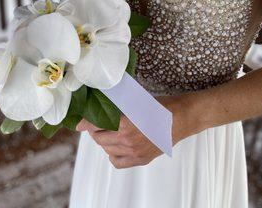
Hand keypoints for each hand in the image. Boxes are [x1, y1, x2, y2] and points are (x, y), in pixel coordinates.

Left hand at [76, 93, 203, 168]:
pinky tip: (116, 145)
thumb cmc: (161, 106)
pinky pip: (117, 162)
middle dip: (95, 130)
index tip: (79, 122)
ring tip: (108, 131)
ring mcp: (135, 153)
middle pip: (99, 139)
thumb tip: (101, 100)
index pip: (96, 126)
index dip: (85, 123)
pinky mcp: (141, 159)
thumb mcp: (137, 100)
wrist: (183, 118)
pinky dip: (112, 154)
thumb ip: (117, 103)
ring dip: (104, 140)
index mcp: (126, 124)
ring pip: (107, 149)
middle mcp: (128, 141)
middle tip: (97, 121)